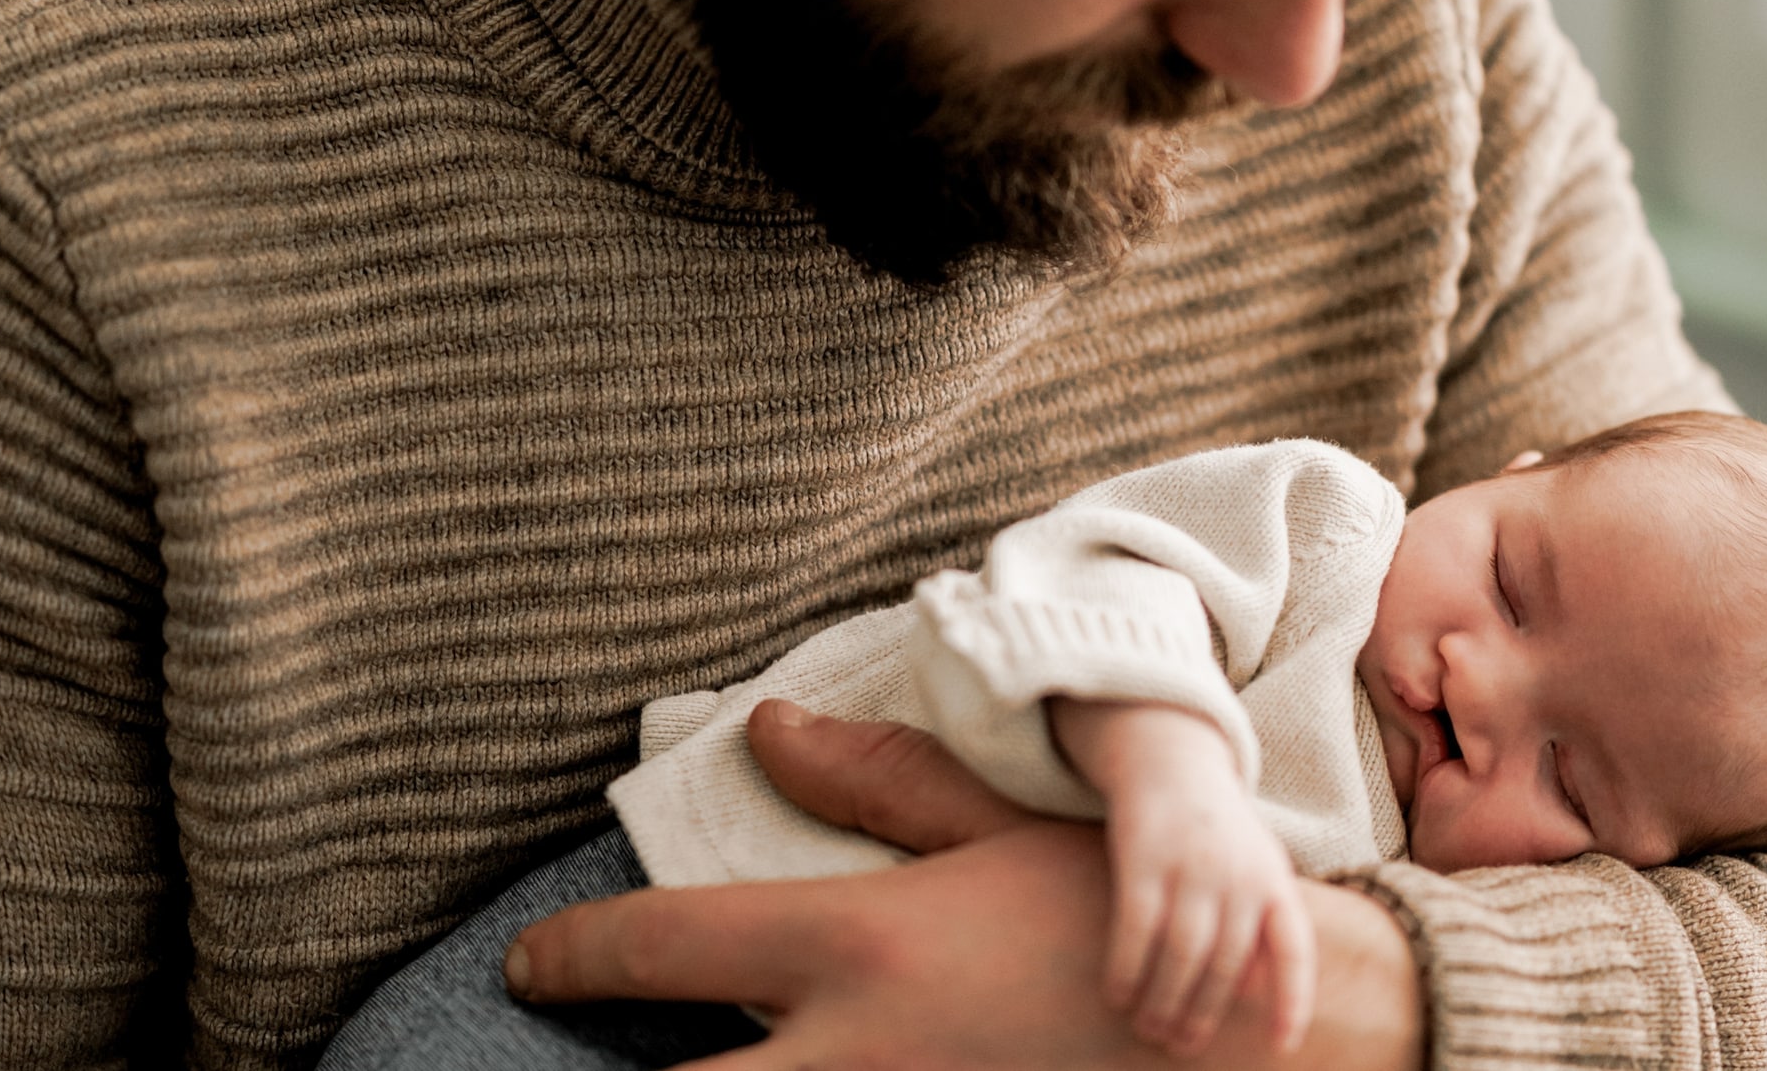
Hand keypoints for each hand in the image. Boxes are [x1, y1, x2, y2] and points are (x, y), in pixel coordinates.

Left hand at [505, 703, 1422, 1070]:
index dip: (572, 956)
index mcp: (857, 945)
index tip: (532, 964)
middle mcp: (851, 1052)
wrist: (1233, 1038)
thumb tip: (767, 728)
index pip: (662, 947)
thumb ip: (874, 785)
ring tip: (668, 1064)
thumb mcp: (997, 828)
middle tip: (553, 1056)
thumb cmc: (1110, 919)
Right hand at [1052, 699, 1313, 1055]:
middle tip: (1180, 1046)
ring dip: (1163, 1000)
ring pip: (1182, 953)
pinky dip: (1127, 968)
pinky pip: (1136, 928)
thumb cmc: (1217, 831)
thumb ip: (1260, 924)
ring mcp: (1191, 864)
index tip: (1283, 1045)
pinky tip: (1117, 994)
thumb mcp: (1256, 866)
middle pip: (1226, 963)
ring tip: (1149, 1029)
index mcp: (1274, 879)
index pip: (1293, 947)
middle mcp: (1238, 873)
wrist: (1171, 760)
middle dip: (1202, 1013)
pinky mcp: (1143, 857)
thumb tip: (1253, 996)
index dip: (1291, 999)